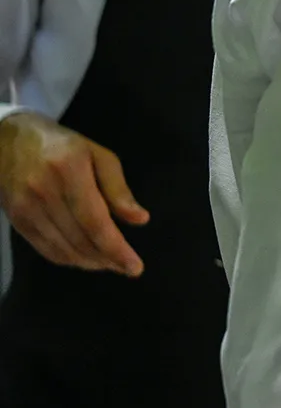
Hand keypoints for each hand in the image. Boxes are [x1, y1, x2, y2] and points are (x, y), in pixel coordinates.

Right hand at [0, 112, 147, 274]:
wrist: (6, 140)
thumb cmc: (61, 145)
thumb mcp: (97, 154)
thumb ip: (117, 187)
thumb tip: (140, 219)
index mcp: (69, 170)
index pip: (94, 220)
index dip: (115, 247)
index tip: (135, 267)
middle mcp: (43, 191)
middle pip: (79, 238)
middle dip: (108, 259)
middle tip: (129, 268)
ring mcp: (25, 207)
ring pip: (62, 248)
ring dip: (90, 262)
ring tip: (111, 264)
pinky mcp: (16, 219)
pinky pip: (44, 249)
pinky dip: (68, 259)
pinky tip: (86, 259)